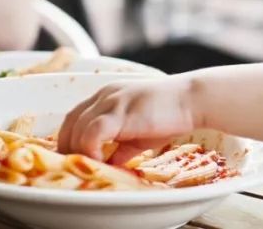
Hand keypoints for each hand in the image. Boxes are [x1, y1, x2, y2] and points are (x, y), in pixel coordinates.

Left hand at [58, 76, 196, 163]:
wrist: (193, 99)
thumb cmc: (172, 114)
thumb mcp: (140, 132)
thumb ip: (121, 146)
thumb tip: (108, 164)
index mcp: (107, 96)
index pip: (75, 117)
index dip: (70, 139)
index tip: (77, 159)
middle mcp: (104, 95)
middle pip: (69, 123)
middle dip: (69, 148)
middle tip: (80, 166)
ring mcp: (111, 101)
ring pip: (77, 128)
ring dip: (79, 151)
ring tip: (93, 166)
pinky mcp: (120, 112)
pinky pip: (92, 133)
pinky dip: (90, 149)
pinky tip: (102, 160)